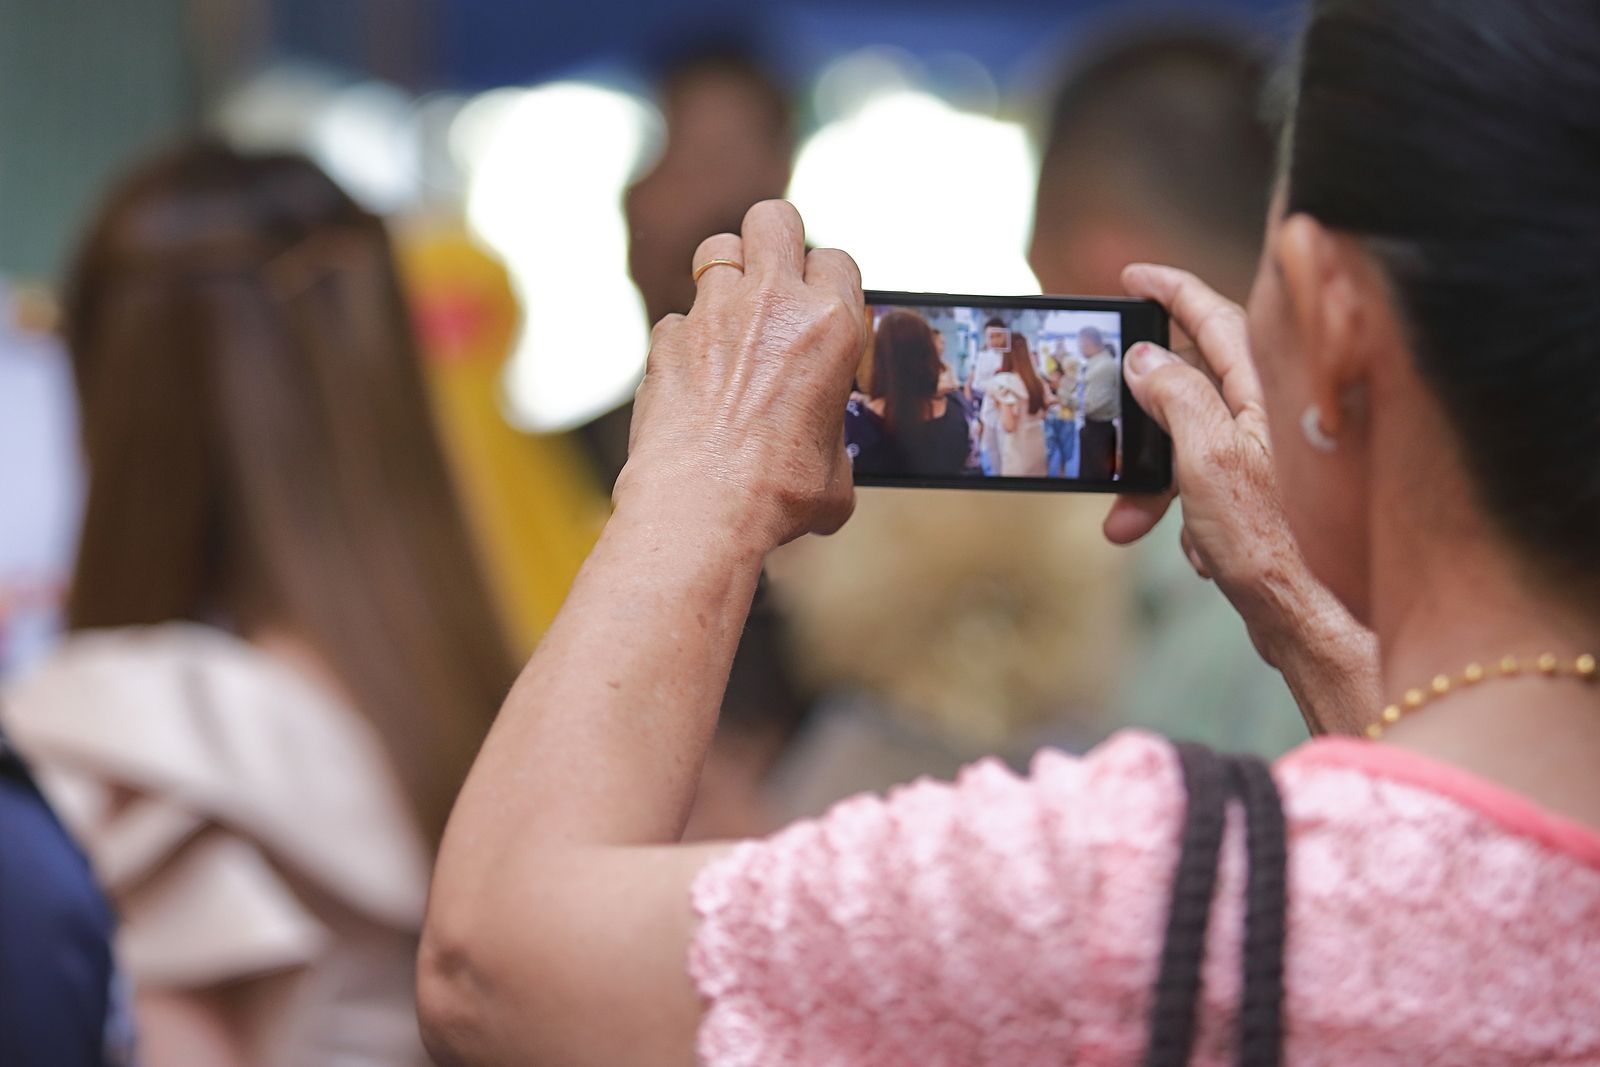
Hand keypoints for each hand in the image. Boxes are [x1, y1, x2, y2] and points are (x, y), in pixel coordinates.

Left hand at [618, 200, 865, 550]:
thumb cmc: (779, 496)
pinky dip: (685, 340)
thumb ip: (833, 435)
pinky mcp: (666, 339)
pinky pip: (677, 319)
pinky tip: (693, 378)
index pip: (838, 259)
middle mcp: (774, 304)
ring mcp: (713, 314)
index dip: (828, 279)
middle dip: (774, 239)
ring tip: (729, 320)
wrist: (702, 508)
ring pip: (717, 249)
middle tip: (772, 279)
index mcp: (832, 326)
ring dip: (726, 277)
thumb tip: (825, 453)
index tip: (820, 305)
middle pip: (774, 218)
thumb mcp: (837, 471)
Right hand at [1103, 264, 1287, 604]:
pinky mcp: (1262, 492)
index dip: (1170, 290)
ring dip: (1151, 483)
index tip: (1132, 277)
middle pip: (1189, 385)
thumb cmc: (1272, 541)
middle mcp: (1270, 412)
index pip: (1214, 315)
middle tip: (1103, 429)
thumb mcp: (1207, 459)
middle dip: (1139, 420)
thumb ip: (1176, 398)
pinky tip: (1195, 552)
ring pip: (1187, 443)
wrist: (1308, 617)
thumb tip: (1146, 359)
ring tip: (1128, 522)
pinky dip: (1185, 513)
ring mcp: (1267, 452)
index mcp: (1265, 388)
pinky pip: (1204, 483)